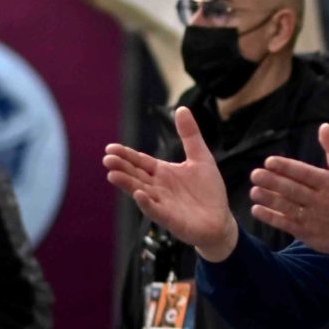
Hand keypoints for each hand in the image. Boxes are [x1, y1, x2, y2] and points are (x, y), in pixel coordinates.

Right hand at [104, 107, 237, 261]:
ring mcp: (162, 204)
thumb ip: (190, 135)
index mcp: (163, 172)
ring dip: (127, 184)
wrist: (221, 220)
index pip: (140, 161)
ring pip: (141, 192)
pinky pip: (156, 211)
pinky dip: (147, 203)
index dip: (126, 155)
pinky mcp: (171, 219)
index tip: (110, 147)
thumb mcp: (201, 158)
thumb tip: (181, 108)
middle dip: (122, 167)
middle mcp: (158, 187)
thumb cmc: (209, 191)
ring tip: (113, 175)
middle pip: (136, 175)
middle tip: (107, 159)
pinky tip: (140, 195)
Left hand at [249, 123, 328, 263]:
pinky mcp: (307, 233)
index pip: (305, 173)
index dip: (286, 167)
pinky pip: (286, 224)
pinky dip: (271, 217)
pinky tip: (257, 209)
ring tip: (254, 191)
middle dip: (273, 182)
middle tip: (255, 174)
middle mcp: (322, 201)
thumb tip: (324, 126)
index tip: (269, 161)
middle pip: (294, 190)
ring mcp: (313, 219)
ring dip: (269, 199)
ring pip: (288, 207)